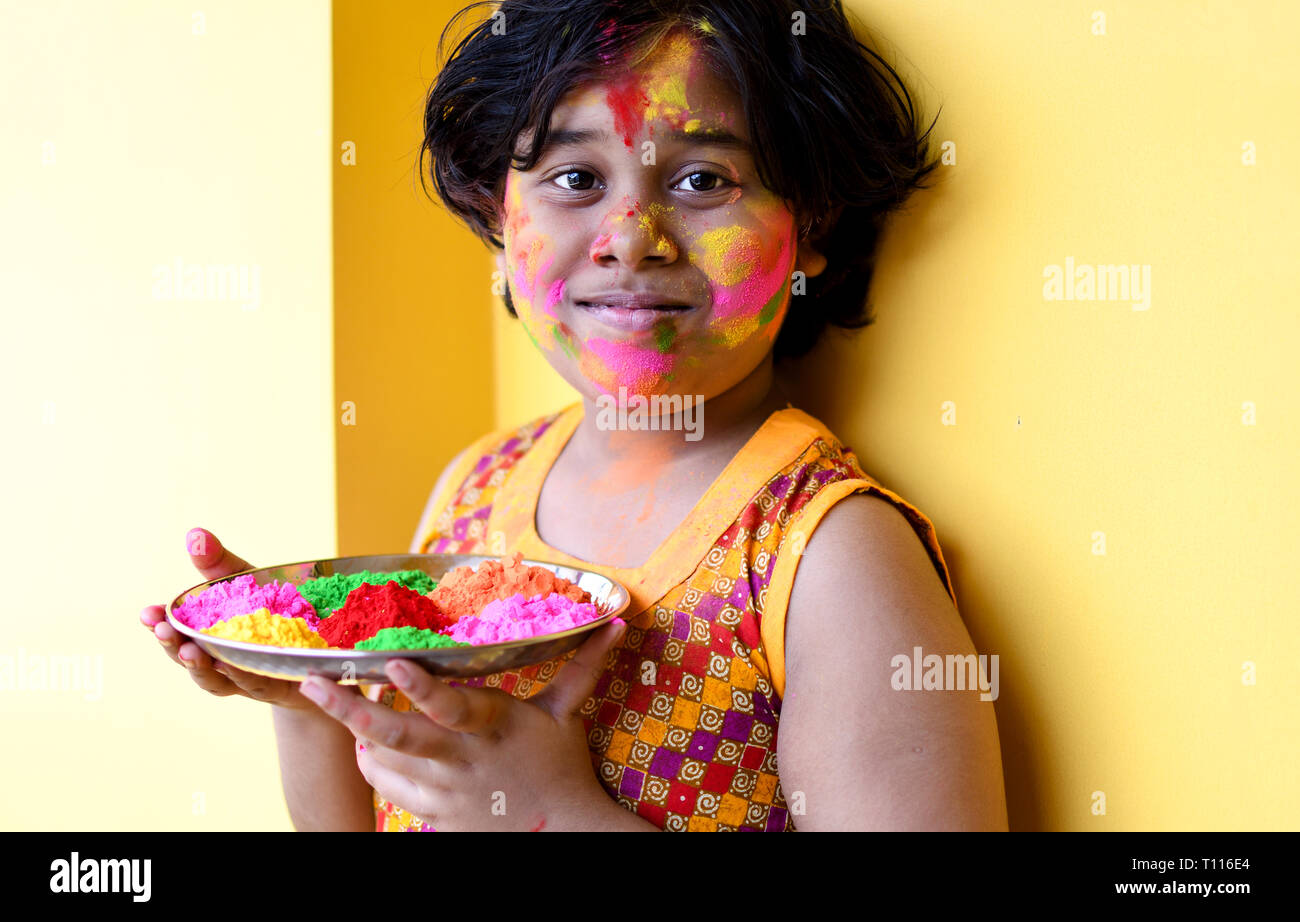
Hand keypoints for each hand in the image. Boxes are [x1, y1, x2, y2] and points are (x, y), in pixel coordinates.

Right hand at [141, 526, 316, 711]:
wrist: (323, 636)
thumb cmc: (275, 608)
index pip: (176, 634)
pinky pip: (259, 685)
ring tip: (191, 651)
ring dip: (201, 667)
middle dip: (174, 646)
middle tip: (163, 631)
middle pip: (191, 661)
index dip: (158, 625)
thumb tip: (195, 535)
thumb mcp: (246, 581)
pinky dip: (244, 676)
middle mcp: (222, 664)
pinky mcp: (280, 686)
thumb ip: (219, 563)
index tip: (147, 613)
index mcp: (209, 637)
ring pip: (218, 681)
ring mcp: (248, 679)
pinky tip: (235, 665)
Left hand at [299, 619, 629, 830]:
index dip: (421, 686)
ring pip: (383, 764)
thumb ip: (582, 666)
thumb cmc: (560, 765)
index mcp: (493, 726)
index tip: (392, 662)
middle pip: (397, 736)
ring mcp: (444, 793)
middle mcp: (462, 759)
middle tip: (312, 683)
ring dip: (361, 734)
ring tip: (346, 705)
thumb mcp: (565, 714)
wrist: (560, 836)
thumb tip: (617, 621)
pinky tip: (374, 745)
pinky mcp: (433, 818)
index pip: (451, 705)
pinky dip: (375, 766)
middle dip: (349, 710)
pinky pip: (389, 791)